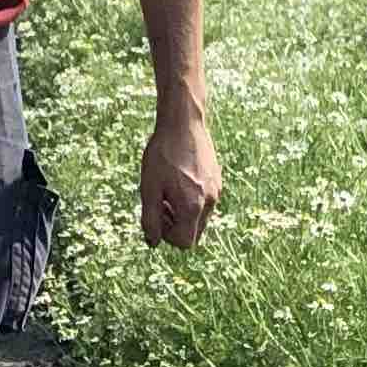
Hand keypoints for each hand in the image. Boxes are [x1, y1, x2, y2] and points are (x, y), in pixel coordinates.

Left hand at [139, 107, 221, 249]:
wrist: (183, 123)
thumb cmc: (163, 154)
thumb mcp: (149, 189)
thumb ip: (150, 219)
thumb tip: (152, 243)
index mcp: (192, 206)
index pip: (184, 242)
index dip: (167, 236)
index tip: (156, 215)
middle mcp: (209, 201)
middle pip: (194, 233)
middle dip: (175, 226)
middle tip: (160, 203)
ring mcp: (216, 190)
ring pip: (199, 217)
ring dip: (182, 212)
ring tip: (168, 189)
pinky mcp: (217, 179)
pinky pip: (204, 201)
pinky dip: (191, 199)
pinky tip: (178, 179)